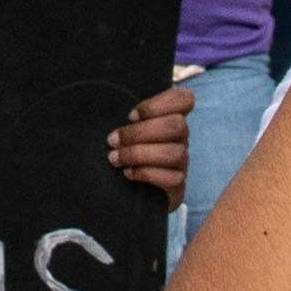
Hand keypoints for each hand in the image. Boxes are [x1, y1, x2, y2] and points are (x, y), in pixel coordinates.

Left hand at [108, 78, 193, 197]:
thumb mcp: (124, 130)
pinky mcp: (178, 185)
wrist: (128, 191)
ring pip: (175, 153)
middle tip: (113, 140)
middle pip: (176, 125)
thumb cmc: (123, 151)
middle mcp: (180, 138)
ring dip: (138, 154)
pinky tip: (128, 173)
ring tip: (115, 159)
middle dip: (139, 132)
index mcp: (169, 117)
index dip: (158, 104)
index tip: (131, 116)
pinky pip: (173, 178)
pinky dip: (147, 174)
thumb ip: (126, 118)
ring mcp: (181, 162)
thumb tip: (107, 108)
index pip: (184, 99)